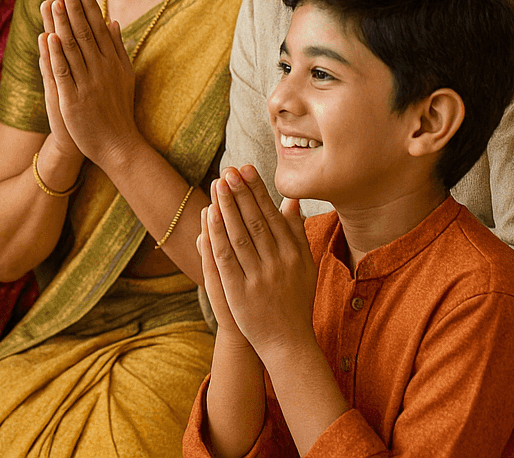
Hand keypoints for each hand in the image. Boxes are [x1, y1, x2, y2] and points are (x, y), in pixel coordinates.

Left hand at [41, 0, 141, 167]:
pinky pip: (63, 73)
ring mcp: (88, 84)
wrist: (118, 145)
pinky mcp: (74, 100)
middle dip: (74, 6)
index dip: (87, 3)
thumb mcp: (125, 75)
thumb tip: (113, 20)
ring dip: (63, 23)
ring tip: (55, 1)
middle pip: (85, 31)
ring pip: (73, 48)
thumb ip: (119, 48)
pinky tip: (48, 37)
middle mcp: (103, 69)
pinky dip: (56, 55)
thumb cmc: (119, 109)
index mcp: (114, 61)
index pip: (98, 25)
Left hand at [205, 165, 316, 359]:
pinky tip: (209, 216)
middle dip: (241, 193)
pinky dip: (217, 236)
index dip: (258, 191)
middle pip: (256, 221)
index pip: (273, 216)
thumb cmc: (295, 301)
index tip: (246, 169)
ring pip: (240, 236)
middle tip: (228, 169)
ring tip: (218, 184)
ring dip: (227, 208)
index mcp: (294, 255)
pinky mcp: (240, 292)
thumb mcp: (305, 266)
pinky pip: (227, 259)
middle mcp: (278, 264)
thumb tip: (291, 201)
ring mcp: (259, 278)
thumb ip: (296, 234)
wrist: (288, 343)